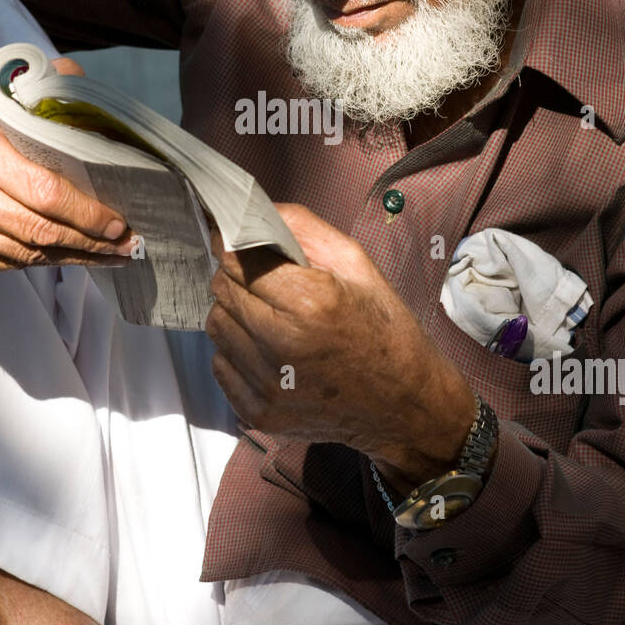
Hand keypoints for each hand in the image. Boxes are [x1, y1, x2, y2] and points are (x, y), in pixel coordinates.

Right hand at [0, 61, 133, 270]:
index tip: (118, 220)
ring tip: (108, 254)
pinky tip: (66, 255)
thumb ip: (39, 83)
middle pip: (38, 231)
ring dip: (72, 257)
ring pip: (24, 255)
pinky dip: (39, 260)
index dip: (86, 212)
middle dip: (90, 243)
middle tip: (127, 244)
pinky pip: (3, 264)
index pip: (43, 192)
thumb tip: (85, 85)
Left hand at [205, 203, 476, 489]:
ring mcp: (268, 384)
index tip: (240, 244)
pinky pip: (221, 365)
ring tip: (271, 317)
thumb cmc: (386, 332)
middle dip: (238, 277)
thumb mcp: (357, 265)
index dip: (236, 247)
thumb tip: (252, 211)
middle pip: (222, 290)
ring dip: (236, 314)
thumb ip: (303, 228)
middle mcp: (283, 345)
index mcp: (310, 302)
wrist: (407, 405)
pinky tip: (270, 350)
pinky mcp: (260, 413)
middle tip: (266, 282)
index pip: (235, 260)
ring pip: (217, 326)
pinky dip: (237, 352)